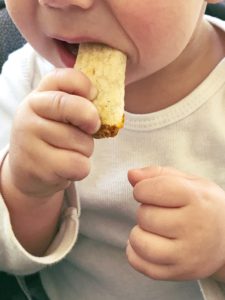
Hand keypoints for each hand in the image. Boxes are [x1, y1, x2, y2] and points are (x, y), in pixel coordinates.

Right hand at [4, 68, 99, 197]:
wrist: (25, 170)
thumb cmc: (50, 139)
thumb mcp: (56, 115)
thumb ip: (74, 105)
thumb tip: (104, 108)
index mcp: (37, 97)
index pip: (62, 78)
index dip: (84, 84)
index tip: (94, 95)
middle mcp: (28, 114)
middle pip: (73, 108)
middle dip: (90, 118)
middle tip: (92, 127)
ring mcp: (30, 141)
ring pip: (81, 142)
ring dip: (85, 150)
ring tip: (70, 152)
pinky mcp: (38, 167)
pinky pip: (78, 165)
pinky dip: (81, 168)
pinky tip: (67, 167)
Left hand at [127, 166, 224, 280]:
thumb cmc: (203, 205)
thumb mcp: (188, 182)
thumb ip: (157, 174)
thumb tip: (131, 174)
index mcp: (197, 198)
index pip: (150, 190)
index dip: (141, 189)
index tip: (149, 191)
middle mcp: (195, 228)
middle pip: (144, 215)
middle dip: (145, 210)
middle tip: (160, 212)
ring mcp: (188, 254)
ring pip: (140, 242)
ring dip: (138, 232)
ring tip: (152, 229)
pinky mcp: (179, 273)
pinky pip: (140, 264)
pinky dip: (135, 252)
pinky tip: (148, 243)